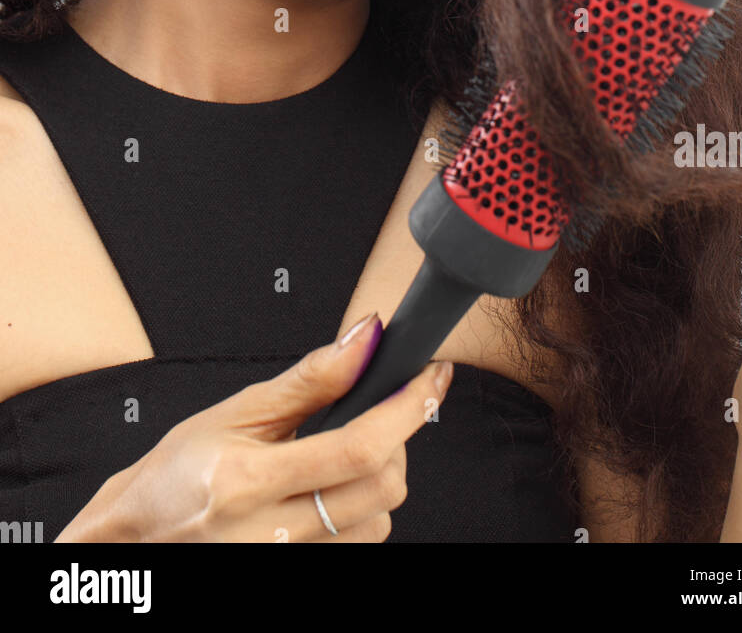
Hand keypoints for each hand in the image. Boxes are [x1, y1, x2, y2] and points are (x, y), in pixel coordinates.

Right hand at [53, 313, 452, 542]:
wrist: (135, 536)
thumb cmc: (175, 472)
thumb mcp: (236, 410)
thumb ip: (310, 379)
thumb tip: (366, 338)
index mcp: (248, 481)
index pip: (359, 448)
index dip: (409, 408)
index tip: (431, 377)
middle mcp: (267, 534)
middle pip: (382, 490)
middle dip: (396, 443)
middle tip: (377, 416)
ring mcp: (280, 564)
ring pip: (377, 524)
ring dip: (377, 483)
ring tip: (340, 460)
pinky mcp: (291, 579)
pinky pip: (355, 549)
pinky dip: (358, 516)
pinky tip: (329, 494)